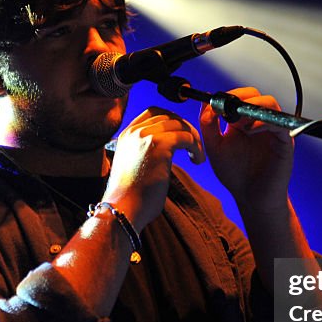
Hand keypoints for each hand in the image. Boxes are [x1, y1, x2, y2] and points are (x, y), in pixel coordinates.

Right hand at [103, 107, 204, 230]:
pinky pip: (186, 137)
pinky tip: (197, 160)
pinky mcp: (159, 145)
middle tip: (194, 146)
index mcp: (127, 134)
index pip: (154, 113)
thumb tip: (166, 149)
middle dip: (186, 128)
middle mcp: (135, 131)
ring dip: (194, 139)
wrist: (123, 208)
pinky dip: (196, 148)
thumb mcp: (133, 165)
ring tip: (197, 155)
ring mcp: (146, 136)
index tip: (182, 135)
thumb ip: (144, 150)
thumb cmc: (131, 196)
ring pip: (180, 125)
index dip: (172, 121)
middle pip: (169, 116)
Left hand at [199, 87, 293, 212]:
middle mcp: (260, 123)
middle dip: (241, 98)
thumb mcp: (215, 147)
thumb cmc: (235, 174)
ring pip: (270, 104)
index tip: (216, 104)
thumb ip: (208, 124)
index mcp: (244, 121)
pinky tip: (250, 131)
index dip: (229, 95)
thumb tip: (205, 100)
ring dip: (252, 108)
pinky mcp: (284, 141)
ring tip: (238, 124)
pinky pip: (279, 122)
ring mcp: (273, 130)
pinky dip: (263, 122)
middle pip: (257, 95)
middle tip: (228, 111)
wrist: (251, 198)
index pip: (241, 96)